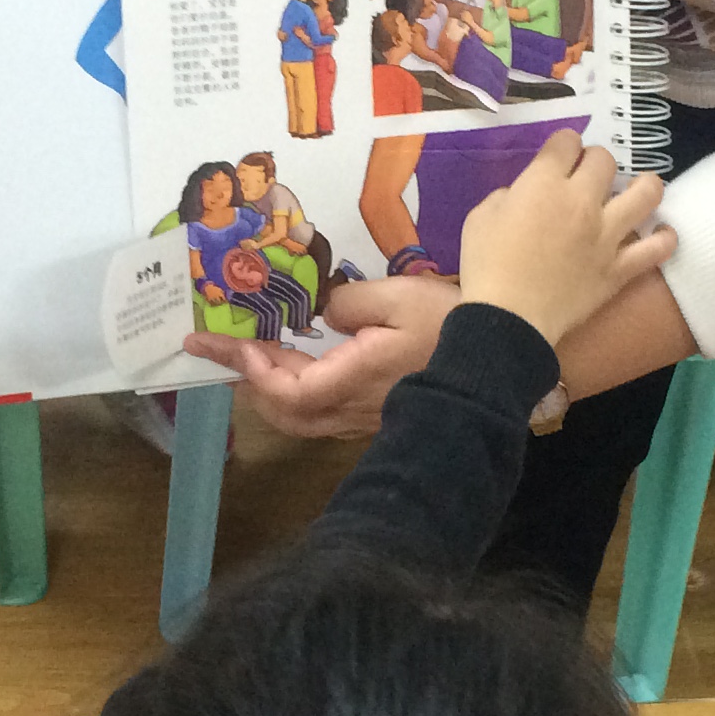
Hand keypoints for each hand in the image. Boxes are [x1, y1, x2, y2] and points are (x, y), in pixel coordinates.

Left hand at [184, 273, 459, 436]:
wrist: (496, 364)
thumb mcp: (396, 298)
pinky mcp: (376, 415)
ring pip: (300, 418)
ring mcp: (363, 417)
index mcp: (349, 381)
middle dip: (246, 382)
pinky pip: (321, 413)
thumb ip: (349, 302)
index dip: (247, 368)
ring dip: (267, 390)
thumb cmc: (448, 325)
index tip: (218, 343)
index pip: (281, 388)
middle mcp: (349, 409)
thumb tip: (324, 313)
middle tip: (219, 352)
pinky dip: (294, 393)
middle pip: (282, 412)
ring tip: (248, 359)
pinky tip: (293, 367)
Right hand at [452, 131, 674, 347]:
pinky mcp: (619, 267)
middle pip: (605, 160)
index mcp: (544, 184)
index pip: (566, 141)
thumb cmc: (486, 266)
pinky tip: (661, 234)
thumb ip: (509, 196)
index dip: (563, 144)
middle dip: (594, 161)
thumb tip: (526, 196)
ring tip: (639, 189)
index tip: (560, 155)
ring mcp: (607, 234)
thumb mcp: (481, 216)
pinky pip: (656, 248)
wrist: (508, 320)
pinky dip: (663, 239)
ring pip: (646, 194)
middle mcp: (582, 201)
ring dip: (644, 185)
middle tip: (586, 177)